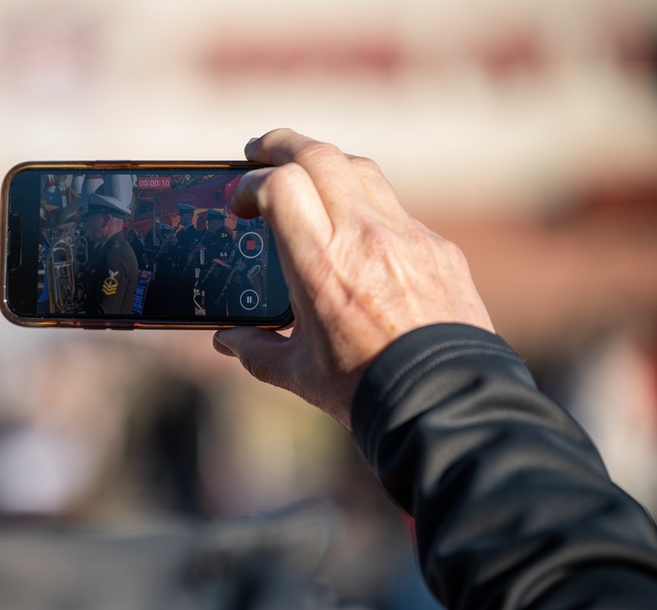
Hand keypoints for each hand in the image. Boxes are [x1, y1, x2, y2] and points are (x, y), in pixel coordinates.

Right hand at [213, 129, 493, 428]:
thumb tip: (227, 341)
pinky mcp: (437, 248)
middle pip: (319, 155)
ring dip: (325, 164)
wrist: (445, 402)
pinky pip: (395, 209)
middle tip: (260, 151)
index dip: (252, 182)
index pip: (281, 183)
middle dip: (282, 145)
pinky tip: (355, 228)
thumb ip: (254, 350)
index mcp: (320, 263)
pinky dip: (365, 204)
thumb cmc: (365, 389)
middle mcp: (364, 236)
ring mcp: (406, 236)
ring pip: (361, 169)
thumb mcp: (297, 372)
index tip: (241, 203)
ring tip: (306, 177)